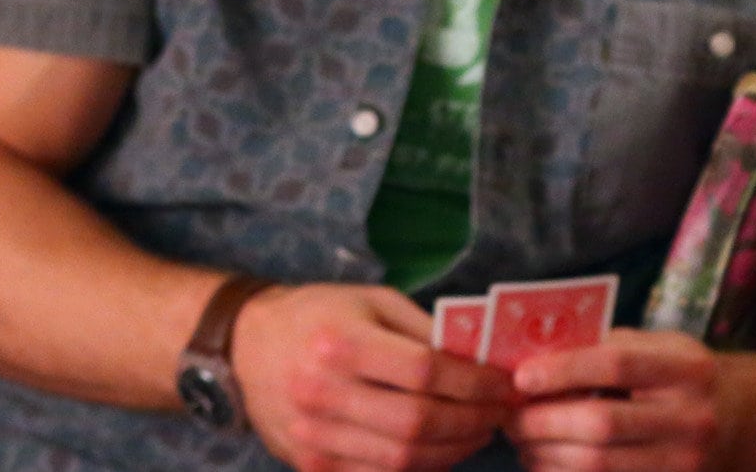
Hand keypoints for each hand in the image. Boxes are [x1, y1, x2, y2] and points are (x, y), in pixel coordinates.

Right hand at [229, 283, 513, 470]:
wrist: (249, 345)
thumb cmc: (323, 314)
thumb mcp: (375, 301)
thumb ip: (427, 331)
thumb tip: (484, 361)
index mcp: (342, 342)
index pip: (425, 373)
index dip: (476, 383)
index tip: (507, 385)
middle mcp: (322, 393)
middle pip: (417, 422)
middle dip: (473, 421)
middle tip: (501, 413)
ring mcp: (312, 436)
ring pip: (400, 460)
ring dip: (453, 451)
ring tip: (479, 432)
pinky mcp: (309, 464)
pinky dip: (418, 469)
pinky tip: (442, 451)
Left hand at [505, 328, 719, 470]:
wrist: (737, 422)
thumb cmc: (681, 378)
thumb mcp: (661, 349)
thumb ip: (609, 347)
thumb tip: (537, 355)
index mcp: (688, 368)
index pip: (617, 364)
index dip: (563, 370)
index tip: (521, 377)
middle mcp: (693, 418)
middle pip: (600, 422)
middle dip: (543, 421)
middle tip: (511, 416)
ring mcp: (684, 462)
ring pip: (595, 465)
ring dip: (545, 454)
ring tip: (523, 440)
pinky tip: (546, 462)